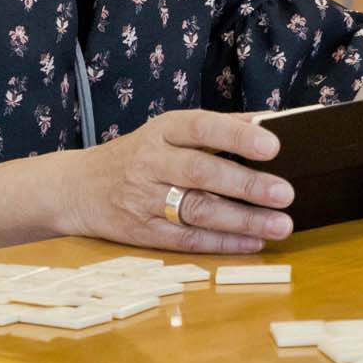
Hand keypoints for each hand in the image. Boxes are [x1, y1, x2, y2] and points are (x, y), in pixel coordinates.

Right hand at [59, 108, 294, 253]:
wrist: (77, 187)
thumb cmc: (139, 154)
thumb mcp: (169, 130)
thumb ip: (219, 126)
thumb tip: (272, 120)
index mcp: (162, 131)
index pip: (201, 127)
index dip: (237, 136)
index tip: (273, 144)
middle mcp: (151, 163)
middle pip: (201, 173)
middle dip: (246, 184)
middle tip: (285, 193)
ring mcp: (144, 200)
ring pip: (196, 210)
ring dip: (242, 220)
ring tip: (279, 225)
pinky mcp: (141, 232)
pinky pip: (186, 240)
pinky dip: (222, 243)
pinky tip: (253, 243)